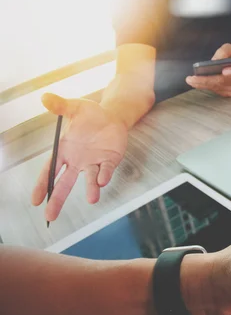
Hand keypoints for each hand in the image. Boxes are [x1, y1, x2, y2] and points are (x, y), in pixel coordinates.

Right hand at [31, 93, 127, 221]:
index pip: (50, 171)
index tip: (35, 200)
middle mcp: (77, 161)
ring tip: (92, 200)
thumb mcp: (74, 107)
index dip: (42, 185)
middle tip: (49, 217)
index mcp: (64, 151)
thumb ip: (60, 105)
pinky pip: (106, 169)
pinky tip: (102, 181)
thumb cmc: (90, 115)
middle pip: (65, 183)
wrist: (112, 116)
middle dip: (58, 199)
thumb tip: (45, 97)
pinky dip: (104, 175)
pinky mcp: (110, 160)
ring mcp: (94, 162)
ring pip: (90, 179)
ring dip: (91, 189)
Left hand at [185, 43, 230, 97]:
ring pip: (218, 87)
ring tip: (191, 81)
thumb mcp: (230, 49)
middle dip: (206, 80)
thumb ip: (223, 52)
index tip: (224, 71)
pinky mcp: (230, 93)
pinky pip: (217, 91)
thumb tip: (213, 61)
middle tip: (192, 79)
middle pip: (223, 81)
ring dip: (203, 85)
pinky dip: (206, 87)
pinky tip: (197, 84)